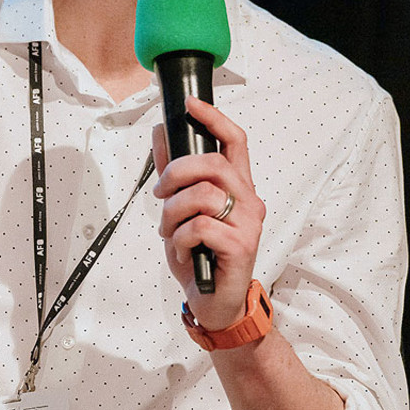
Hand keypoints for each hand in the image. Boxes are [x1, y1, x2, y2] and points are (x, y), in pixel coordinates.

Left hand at [152, 97, 264, 330]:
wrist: (216, 304)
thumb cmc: (201, 256)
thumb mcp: (181, 212)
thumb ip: (174, 175)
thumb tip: (161, 133)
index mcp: (238, 188)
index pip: (235, 141)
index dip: (213, 118)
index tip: (190, 104)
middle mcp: (249, 201)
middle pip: (212, 163)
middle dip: (176, 173)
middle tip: (161, 194)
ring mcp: (248, 223)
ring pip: (201, 195)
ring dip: (172, 214)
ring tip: (170, 232)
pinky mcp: (240, 246)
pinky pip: (198, 226)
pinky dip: (179, 238)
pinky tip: (183, 251)